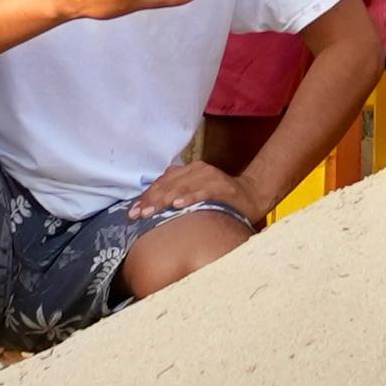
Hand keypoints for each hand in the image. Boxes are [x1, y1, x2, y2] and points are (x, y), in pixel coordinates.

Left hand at [130, 157, 261, 225]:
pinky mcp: (222, 187)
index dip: (146, 197)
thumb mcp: (195, 193)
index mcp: (188, 171)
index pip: (162, 182)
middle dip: (150, 200)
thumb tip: (149, 211)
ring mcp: (210, 177)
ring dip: (164, 200)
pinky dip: (189, 197)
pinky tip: (178, 205)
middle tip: (138, 215)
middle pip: (168, 184)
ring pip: (182, 187)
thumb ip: (176, 195)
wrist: (252, 195)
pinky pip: (202, 192)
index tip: (132, 212)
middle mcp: (197, 170)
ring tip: (151, 212)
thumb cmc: (219, 198)